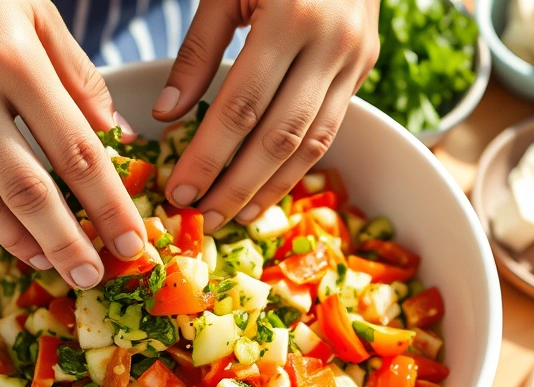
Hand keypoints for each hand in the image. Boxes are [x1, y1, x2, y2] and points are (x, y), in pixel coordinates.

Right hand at [0, 0, 147, 288]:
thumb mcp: (40, 17)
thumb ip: (82, 82)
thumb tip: (122, 141)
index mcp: (13, 61)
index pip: (73, 150)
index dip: (107, 204)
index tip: (132, 241)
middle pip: (27, 190)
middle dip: (67, 242)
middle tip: (94, 277)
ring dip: (25, 243)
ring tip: (58, 268)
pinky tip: (20, 237)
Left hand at [153, 0, 379, 230]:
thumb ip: (198, 52)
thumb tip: (168, 115)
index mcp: (291, 17)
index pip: (242, 106)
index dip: (209, 156)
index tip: (179, 192)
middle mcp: (333, 45)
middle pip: (281, 137)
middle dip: (237, 185)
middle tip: (202, 219)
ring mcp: (356, 60)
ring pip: (313, 143)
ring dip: (271, 187)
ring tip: (233, 216)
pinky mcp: (365, 69)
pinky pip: (329, 130)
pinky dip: (297, 166)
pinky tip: (268, 188)